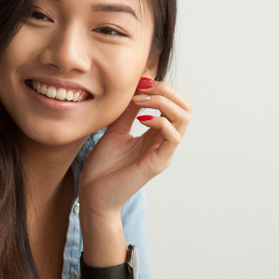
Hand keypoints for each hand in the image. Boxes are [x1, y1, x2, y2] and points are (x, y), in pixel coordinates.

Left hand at [77, 77, 191, 218]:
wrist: (93, 195)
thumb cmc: (103, 167)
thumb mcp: (115, 130)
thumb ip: (127, 112)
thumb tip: (136, 89)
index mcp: (157, 135)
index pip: (175, 105)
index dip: (161, 88)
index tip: (139, 83)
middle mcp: (164, 143)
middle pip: (185, 108)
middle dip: (166, 91)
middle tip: (143, 89)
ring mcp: (163, 153)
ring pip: (183, 118)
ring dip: (163, 102)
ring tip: (140, 101)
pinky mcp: (158, 163)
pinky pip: (173, 136)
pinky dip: (160, 121)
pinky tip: (141, 119)